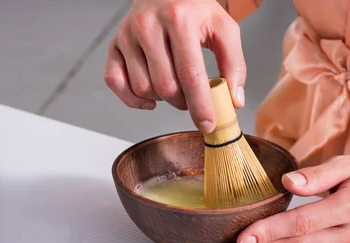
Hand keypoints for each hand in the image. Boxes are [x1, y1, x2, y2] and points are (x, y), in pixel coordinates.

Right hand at [104, 0, 245, 132]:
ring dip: (162, 99)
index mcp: (179, 19)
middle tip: (193, 98)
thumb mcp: (224, 28)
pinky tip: (150, 97)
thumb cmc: (195, 10)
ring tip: (174, 87)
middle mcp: (148, 26)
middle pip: (166, 86)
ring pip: (143, 88)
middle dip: (183, 102)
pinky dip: (132, 99)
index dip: (200, 105)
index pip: (190, 74)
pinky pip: (116, 82)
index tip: (208, 125)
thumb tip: (233, 100)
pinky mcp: (114, 45)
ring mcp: (127, 35)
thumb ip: (235, 64)